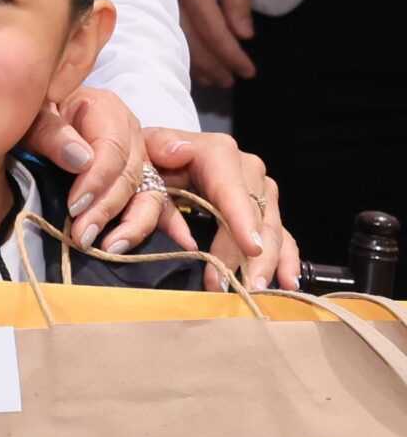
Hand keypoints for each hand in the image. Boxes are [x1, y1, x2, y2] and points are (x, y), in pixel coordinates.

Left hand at [44, 89, 188, 254]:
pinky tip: (183, 243)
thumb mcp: (34, 116)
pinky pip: (159, 200)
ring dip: (134, 224)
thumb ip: (52, 132)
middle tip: (83, 237)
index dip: (96, 181)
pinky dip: (170, 223)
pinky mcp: (141, 177)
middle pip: (130, 175)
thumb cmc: (33, 114)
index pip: (111, 149)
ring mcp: (139, 157)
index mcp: (106, 109)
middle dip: (107, 210)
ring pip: (149, 192)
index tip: (75, 207)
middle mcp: (131, 133)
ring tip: (112, 249)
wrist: (39, 116)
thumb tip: (82, 160)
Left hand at [143, 129, 297, 291]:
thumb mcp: (148, 147)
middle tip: (243, 286)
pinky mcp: (266, 210)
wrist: (163, 153)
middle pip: (255, 215)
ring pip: (272, 229)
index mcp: (218, 153)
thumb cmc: (154, 155)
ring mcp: (261, 191)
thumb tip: (177, 153)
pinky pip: (283, 236)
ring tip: (258, 289)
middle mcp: (248, 169)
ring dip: (268, 263)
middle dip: (250, 254)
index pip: (233, 188)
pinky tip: (287, 282)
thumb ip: (159, 149)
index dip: (243, 219)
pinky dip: (287, 260)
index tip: (252, 248)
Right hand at [158, 0, 256, 85]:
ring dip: (196, 64)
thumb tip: (244, 33)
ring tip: (214, 78)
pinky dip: (179, 49)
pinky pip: (163, 30)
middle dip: (214, 66)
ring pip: (174, 41)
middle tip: (232, 81)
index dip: (232, 55)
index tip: (248, 71)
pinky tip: (190, 60)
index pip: (215, 31)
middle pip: (192, 43)